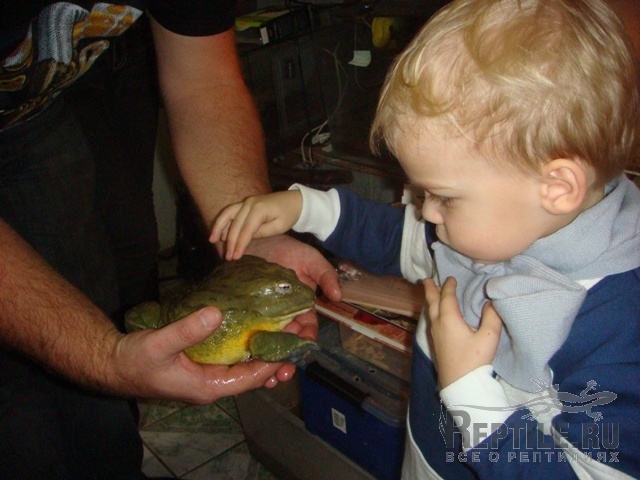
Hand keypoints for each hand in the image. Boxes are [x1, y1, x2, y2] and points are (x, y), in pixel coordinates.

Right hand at [112, 306, 285, 403]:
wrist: (111, 363)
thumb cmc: (133, 361)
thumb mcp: (159, 345)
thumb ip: (186, 331)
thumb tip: (216, 313)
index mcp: (209, 386)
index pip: (252, 377)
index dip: (274, 359)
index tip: (293, 338)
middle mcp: (213, 383)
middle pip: (254, 371)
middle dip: (274, 351)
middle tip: (294, 326)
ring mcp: (208, 373)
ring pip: (244, 362)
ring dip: (262, 345)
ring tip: (281, 323)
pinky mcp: (202, 362)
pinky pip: (231, 354)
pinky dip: (245, 341)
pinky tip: (253, 324)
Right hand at [210, 191, 302, 260]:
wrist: (294, 201)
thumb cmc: (289, 215)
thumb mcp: (279, 227)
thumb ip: (261, 232)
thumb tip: (245, 239)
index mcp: (259, 209)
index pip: (246, 230)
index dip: (240, 244)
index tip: (235, 257)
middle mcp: (250, 203)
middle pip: (235, 224)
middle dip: (230, 242)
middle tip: (227, 257)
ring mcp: (246, 202)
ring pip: (227, 214)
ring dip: (219, 227)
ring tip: (212, 241)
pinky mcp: (245, 204)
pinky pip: (231, 212)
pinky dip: (223, 222)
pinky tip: (220, 234)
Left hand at [241, 234, 341, 382]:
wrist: (250, 237)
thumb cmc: (283, 247)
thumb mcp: (309, 259)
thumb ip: (326, 275)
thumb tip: (339, 296)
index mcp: (300, 306)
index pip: (306, 330)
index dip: (305, 344)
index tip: (300, 356)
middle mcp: (282, 315)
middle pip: (286, 344)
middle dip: (285, 362)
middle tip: (280, 377)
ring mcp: (262, 317)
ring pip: (268, 345)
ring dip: (267, 363)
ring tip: (265, 379)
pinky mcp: (244, 315)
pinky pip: (247, 336)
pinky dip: (248, 351)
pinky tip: (244, 364)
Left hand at [424, 277, 502, 388]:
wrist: (460, 384)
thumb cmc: (474, 360)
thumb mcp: (488, 337)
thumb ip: (492, 317)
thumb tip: (492, 301)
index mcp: (449, 319)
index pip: (447, 297)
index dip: (449, 286)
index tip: (451, 278)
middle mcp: (438, 324)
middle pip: (432, 302)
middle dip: (430, 289)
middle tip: (426, 279)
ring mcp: (435, 334)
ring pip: (430, 312)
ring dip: (430, 300)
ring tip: (430, 292)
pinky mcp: (436, 344)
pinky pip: (431, 320)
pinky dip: (432, 310)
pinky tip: (436, 314)